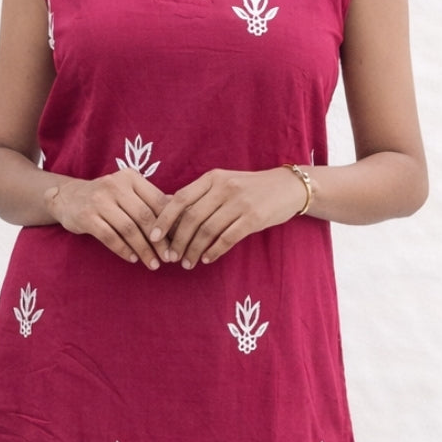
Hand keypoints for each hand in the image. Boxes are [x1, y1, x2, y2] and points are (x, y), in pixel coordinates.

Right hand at [45, 169, 167, 266]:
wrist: (68, 197)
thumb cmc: (107, 198)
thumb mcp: (128, 192)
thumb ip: (151, 202)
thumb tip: (183, 217)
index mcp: (131, 178)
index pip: (157, 201)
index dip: (170, 224)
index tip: (179, 242)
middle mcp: (115, 185)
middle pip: (144, 216)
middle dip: (159, 241)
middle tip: (168, 258)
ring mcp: (99, 200)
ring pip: (128, 228)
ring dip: (143, 249)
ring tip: (152, 264)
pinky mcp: (86, 216)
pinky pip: (110, 237)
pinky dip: (123, 250)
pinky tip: (133, 259)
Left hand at [149, 167, 307, 267]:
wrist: (287, 187)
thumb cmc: (250, 188)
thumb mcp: (224, 183)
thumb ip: (201, 195)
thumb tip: (168, 212)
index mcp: (213, 178)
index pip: (180, 198)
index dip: (164, 219)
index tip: (154, 237)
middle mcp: (224, 188)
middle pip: (192, 218)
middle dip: (178, 241)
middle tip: (170, 257)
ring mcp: (240, 202)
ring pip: (208, 230)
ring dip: (194, 250)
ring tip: (187, 263)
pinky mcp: (254, 218)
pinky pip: (227, 238)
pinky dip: (214, 251)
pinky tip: (207, 259)